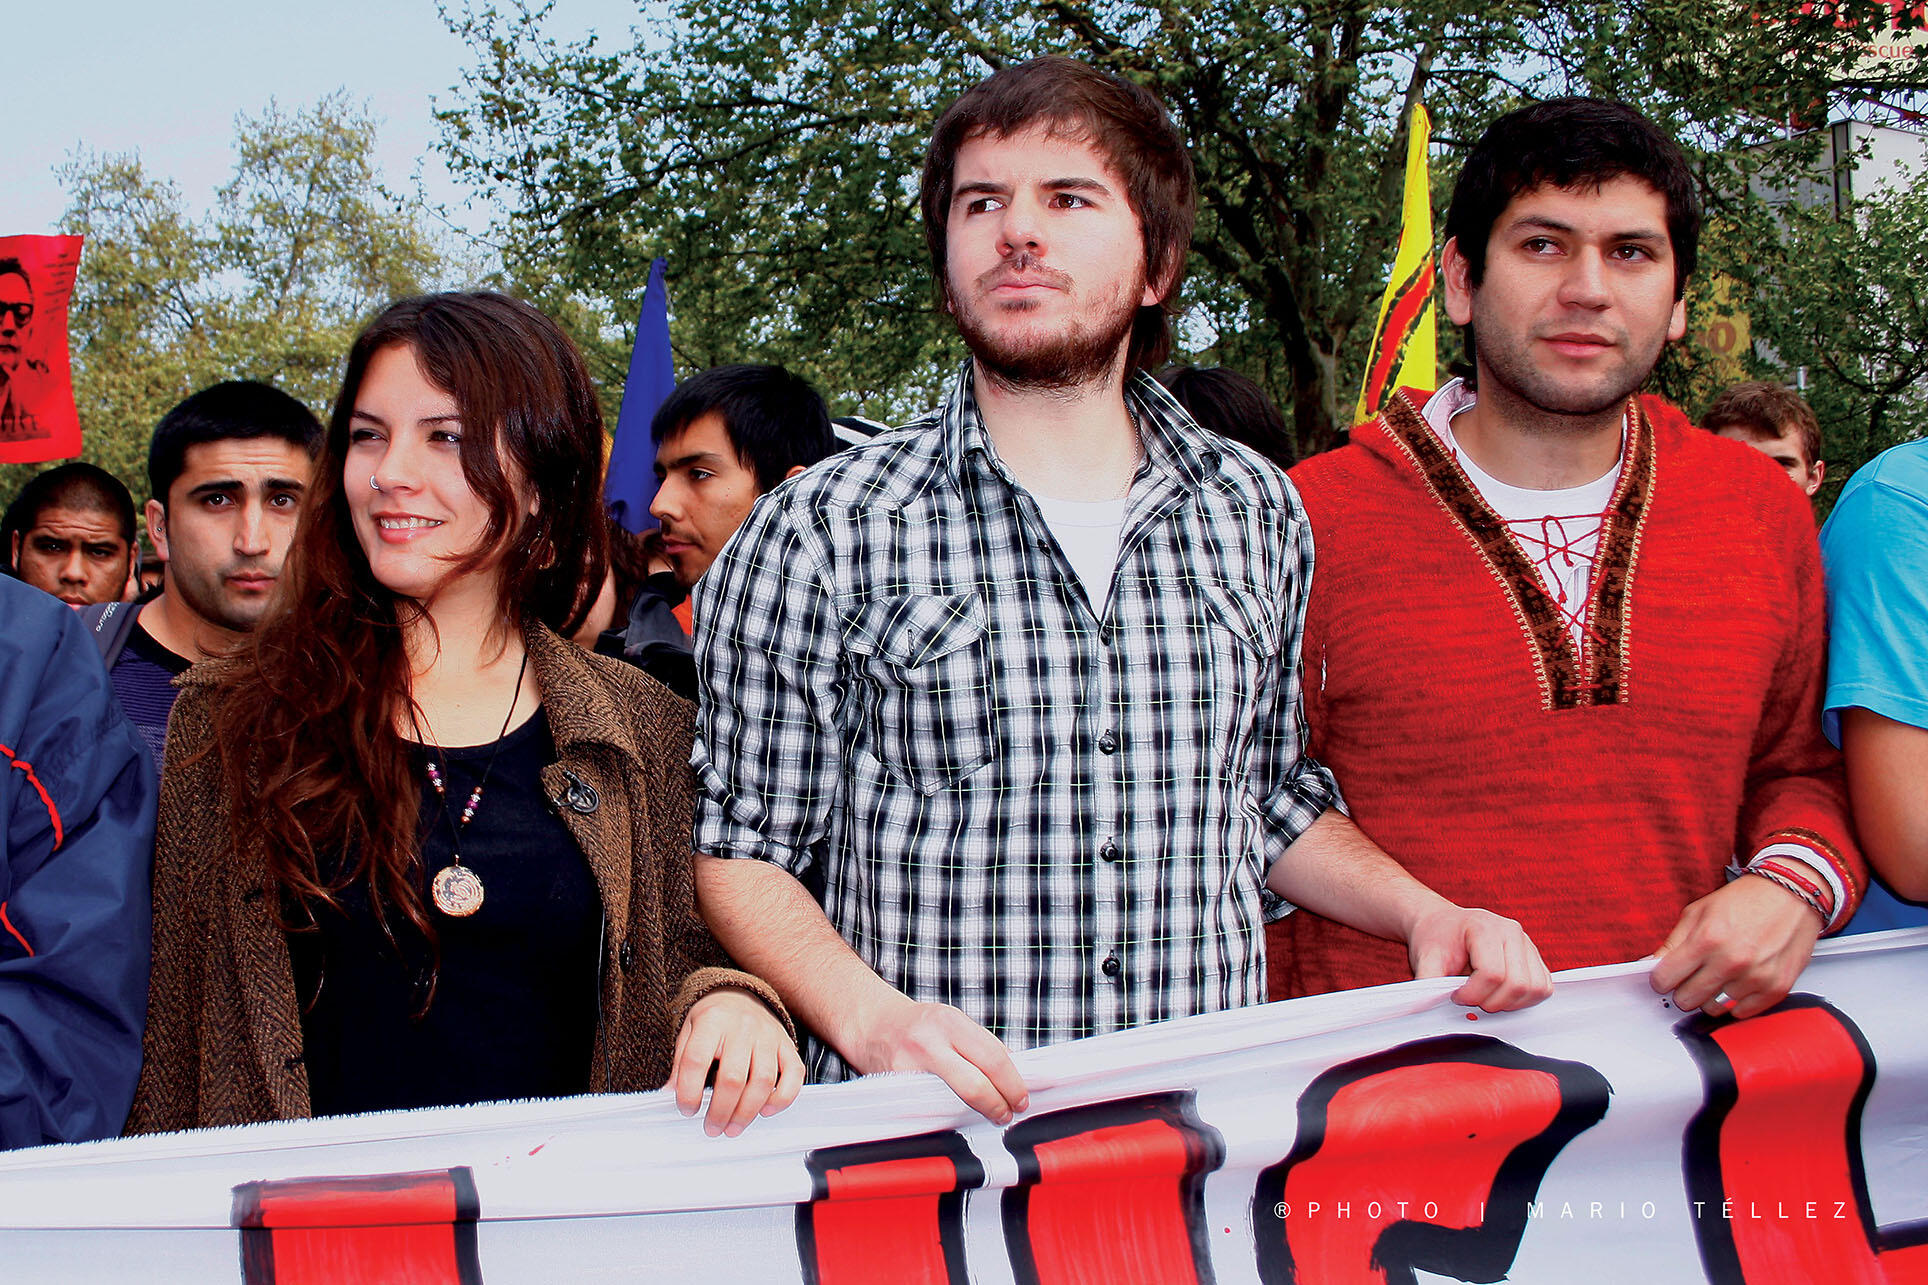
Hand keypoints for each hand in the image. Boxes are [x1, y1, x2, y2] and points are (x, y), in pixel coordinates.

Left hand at [668, 987, 803, 1135]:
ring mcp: (768, 1035)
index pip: (696, 1061)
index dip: (688, 1092)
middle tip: (712, 1128)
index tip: (687, 1109)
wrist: (740, 994)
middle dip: (720, 1112)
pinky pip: (794, 1075)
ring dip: (747, 1112)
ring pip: (763, 1082)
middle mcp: (743, 1026)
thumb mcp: (688, 1031)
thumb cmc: (714, 1018)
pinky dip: (782, 1098)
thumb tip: (670, 1093)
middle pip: (733, 1078)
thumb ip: (681, 1062)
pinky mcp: (786, 1045)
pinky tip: (766, 1110)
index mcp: (713, 1020)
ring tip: (733, 1127)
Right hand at [851, 996, 1028, 1123]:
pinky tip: (958, 1114)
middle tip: (1008, 1112)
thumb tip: (1015, 1074)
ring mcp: (910, 1067)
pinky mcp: (896, 1089)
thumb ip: (982, 1045)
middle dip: (1000, 1104)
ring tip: (990, 1113)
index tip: (1021, 1098)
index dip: (1013, 1084)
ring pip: (954, 1101)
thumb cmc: (917, 1026)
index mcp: (950, 1022)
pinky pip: (931, 1109)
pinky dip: (950, 1115)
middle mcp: (929, 1043)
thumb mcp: (953, 1022)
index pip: (994, 1058)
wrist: (871, 1024)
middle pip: (977, 1084)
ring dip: (978, 1112)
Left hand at [1406, 902, 1553, 1011]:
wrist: (1442, 925)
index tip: (1456, 996)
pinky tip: (1500, 995)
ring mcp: (1527, 943)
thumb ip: (1426, 981)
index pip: (1493, 973)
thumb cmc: (1436, 939)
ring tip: (1485, 997)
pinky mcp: (1535, 957)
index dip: (1474, 994)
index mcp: (1484, 927)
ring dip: (1510, 1003)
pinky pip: (1543, 988)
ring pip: (1535, 989)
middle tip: (1471, 999)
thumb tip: (1424, 1005)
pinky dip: (1524, 1000)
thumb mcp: (1425, 958)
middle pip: (1518, 984)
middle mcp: (1512, 932)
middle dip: (1492, 1002)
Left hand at [1650, 876, 1821, 1019]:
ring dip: (1711, 996)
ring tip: (1718, 975)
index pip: (1665, 979)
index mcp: (1707, 939)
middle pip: (1686, 1000)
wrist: (1791, 895)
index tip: (1665, 976)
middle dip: (1683, 989)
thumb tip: (1652, 965)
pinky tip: (1737, 982)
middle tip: (1691, 976)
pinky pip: (1742, 1013)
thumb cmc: (1746, 900)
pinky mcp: (1776, 988)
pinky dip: (1735, 1002)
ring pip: (1713, 1008)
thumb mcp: (1698, 912)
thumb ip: (1672, 942)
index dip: (1660, 978)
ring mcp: (1755, 978)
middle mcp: (1732, 961)